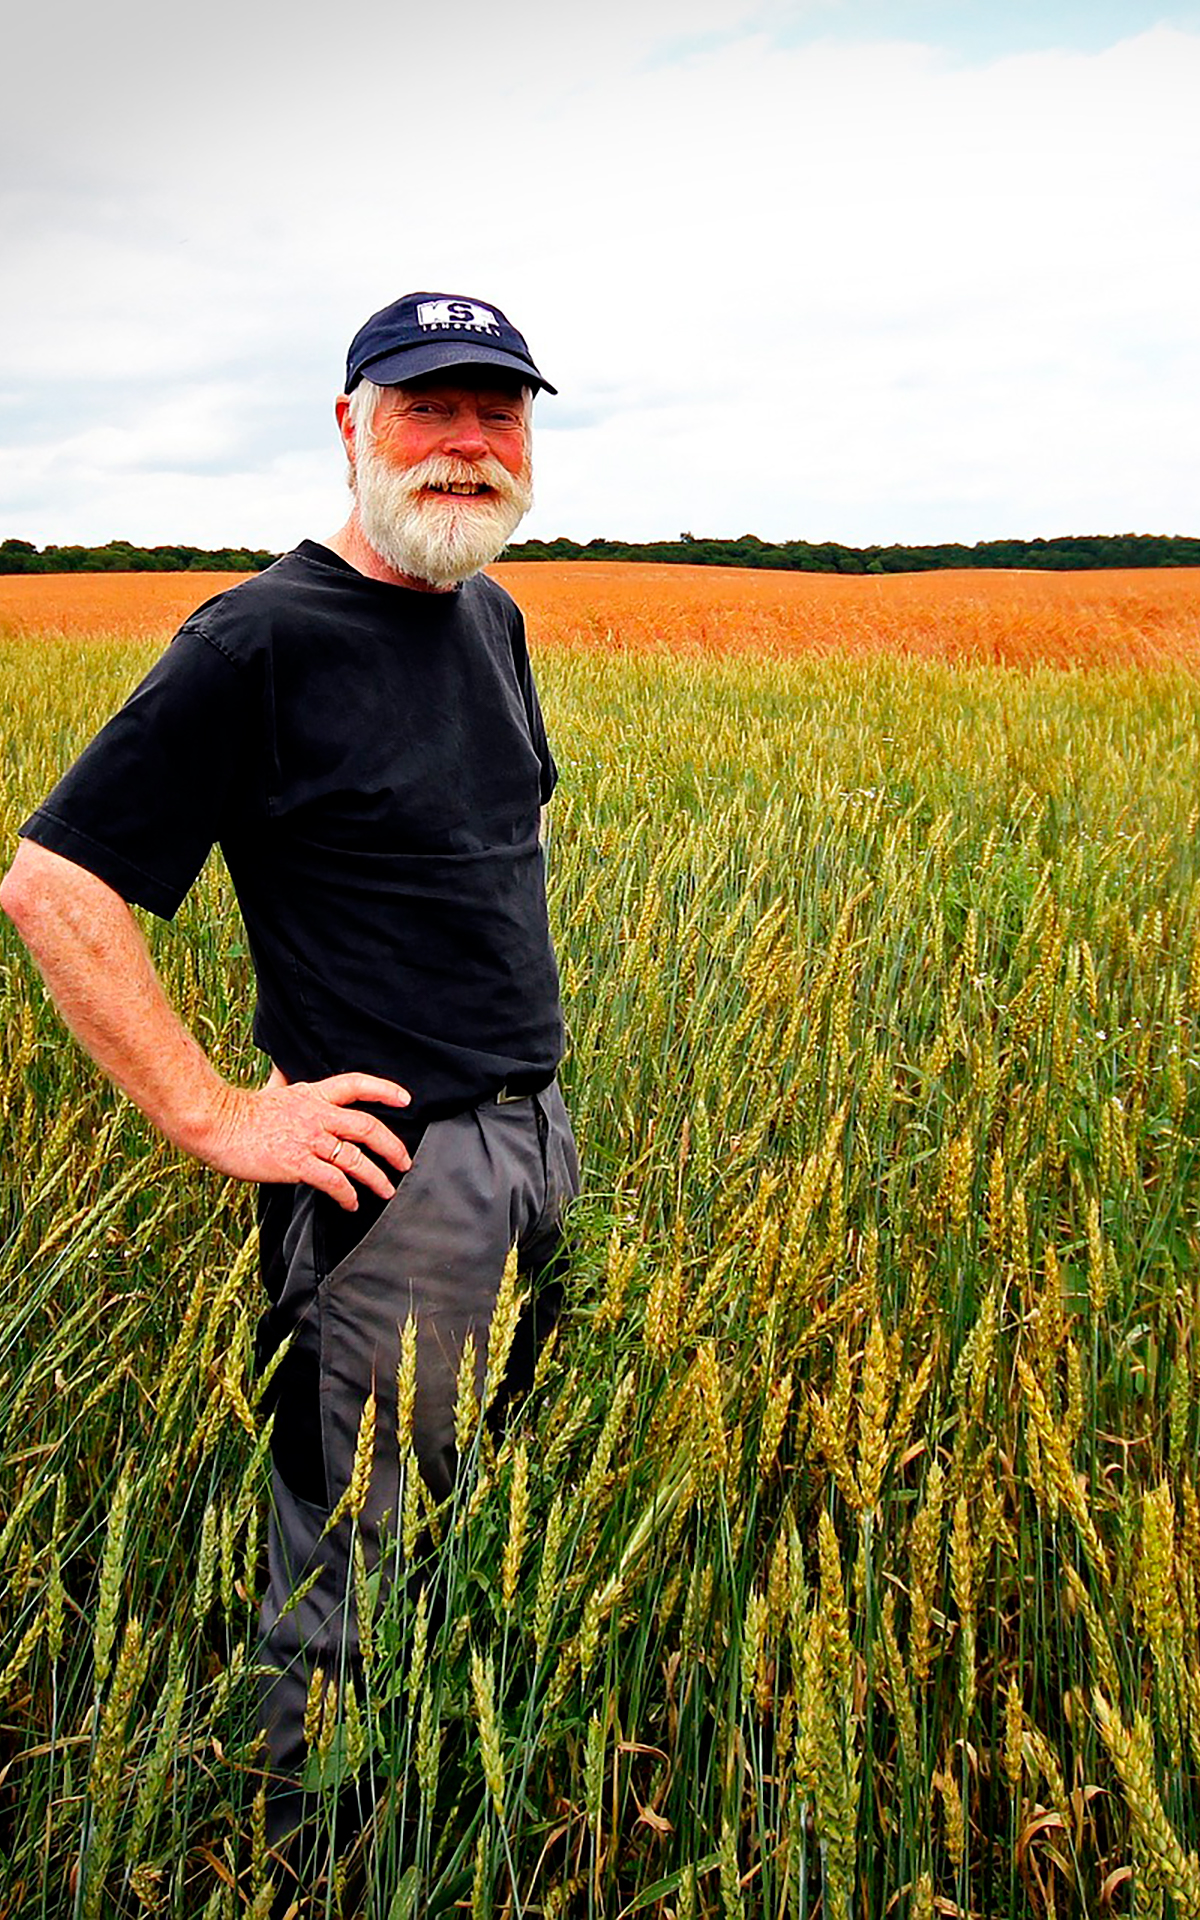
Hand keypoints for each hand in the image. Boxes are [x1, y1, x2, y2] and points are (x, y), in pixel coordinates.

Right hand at [196, 1070, 412, 1209]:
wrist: (216, 1123)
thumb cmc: (240, 1111)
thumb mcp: (271, 1090)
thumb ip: (284, 1083)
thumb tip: (281, 1069)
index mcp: (313, 1095)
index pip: (357, 1084)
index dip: (384, 1090)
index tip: (405, 1098)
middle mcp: (317, 1115)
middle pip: (367, 1127)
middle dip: (392, 1147)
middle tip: (404, 1162)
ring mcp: (309, 1140)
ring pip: (356, 1159)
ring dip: (376, 1178)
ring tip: (386, 1190)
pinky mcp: (297, 1163)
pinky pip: (333, 1182)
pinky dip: (348, 1195)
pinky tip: (351, 1203)